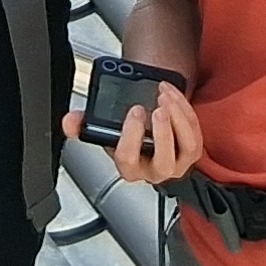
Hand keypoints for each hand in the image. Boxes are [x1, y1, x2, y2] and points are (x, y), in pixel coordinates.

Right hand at [62, 83, 204, 185]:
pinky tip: (174, 94)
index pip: (128, 160)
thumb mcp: (104, 129)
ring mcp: (177, 163)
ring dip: (179, 118)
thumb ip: (84, 124)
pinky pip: (196, 133)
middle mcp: (155, 170)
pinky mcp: (192, 151)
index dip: (132, 137)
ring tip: (166, 95)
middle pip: (163, 162)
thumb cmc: (127, 132)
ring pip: (186, 147)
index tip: (134, 111)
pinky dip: (186, 111)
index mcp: (130, 167)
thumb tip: (70, 122)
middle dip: (162, 133)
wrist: (147, 128)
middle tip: (157, 108)